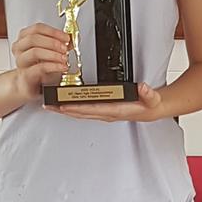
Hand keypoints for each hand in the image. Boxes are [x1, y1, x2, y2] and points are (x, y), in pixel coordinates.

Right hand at [12, 22, 69, 101]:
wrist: (29, 86)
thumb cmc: (39, 68)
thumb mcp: (51, 53)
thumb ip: (59, 45)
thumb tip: (70, 40)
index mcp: (24, 38)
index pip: (37, 28)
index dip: (53, 32)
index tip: (66, 37)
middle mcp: (20, 48)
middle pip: (33, 38)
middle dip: (52, 42)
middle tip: (65, 48)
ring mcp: (21, 62)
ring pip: (34, 52)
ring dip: (53, 54)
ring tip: (64, 58)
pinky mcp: (25, 75)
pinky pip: (39, 68)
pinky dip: (54, 66)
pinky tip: (62, 67)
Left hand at [48, 82, 163, 122]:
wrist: (152, 111)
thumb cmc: (149, 105)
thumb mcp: (152, 99)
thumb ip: (149, 94)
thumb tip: (143, 88)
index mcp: (115, 110)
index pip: (92, 109)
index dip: (77, 107)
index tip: (63, 105)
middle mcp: (106, 113)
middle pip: (80, 113)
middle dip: (63, 110)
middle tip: (48, 105)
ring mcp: (103, 113)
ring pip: (80, 113)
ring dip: (65, 109)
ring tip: (51, 105)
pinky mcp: (102, 110)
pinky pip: (84, 110)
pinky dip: (72, 107)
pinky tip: (64, 103)